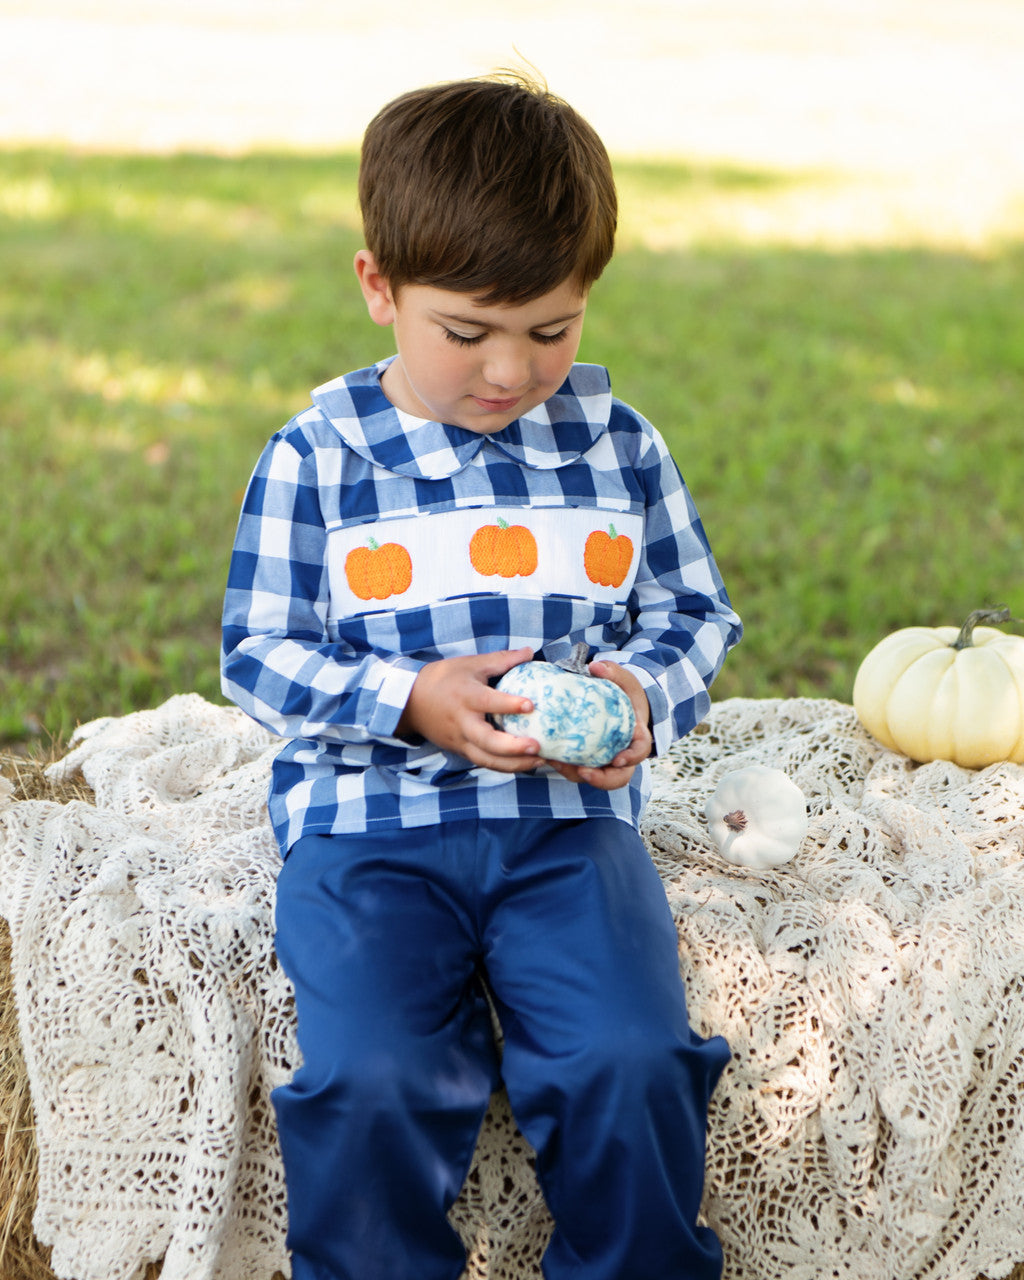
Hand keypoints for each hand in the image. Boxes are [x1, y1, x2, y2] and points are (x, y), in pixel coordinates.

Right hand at [398, 647, 541, 771]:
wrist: (410, 702)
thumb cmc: (443, 679)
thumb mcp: (470, 664)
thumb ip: (501, 660)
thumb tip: (530, 652)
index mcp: (465, 696)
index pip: (488, 702)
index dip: (509, 704)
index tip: (531, 705)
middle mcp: (462, 722)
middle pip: (486, 740)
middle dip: (512, 747)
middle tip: (536, 746)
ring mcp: (460, 740)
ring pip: (486, 759)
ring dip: (514, 764)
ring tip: (539, 761)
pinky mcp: (460, 750)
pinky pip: (484, 762)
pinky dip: (505, 766)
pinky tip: (525, 764)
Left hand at [544, 660, 651, 790]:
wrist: (619, 705)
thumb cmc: (625, 693)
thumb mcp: (624, 680)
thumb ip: (613, 672)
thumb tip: (594, 666)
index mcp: (637, 736)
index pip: (639, 752)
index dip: (630, 758)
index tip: (617, 759)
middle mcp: (623, 754)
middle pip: (618, 777)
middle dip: (601, 779)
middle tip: (583, 772)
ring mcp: (606, 761)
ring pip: (595, 778)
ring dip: (576, 774)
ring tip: (556, 763)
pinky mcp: (589, 761)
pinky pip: (578, 770)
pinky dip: (565, 766)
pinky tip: (548, 755)